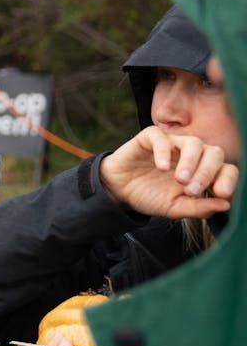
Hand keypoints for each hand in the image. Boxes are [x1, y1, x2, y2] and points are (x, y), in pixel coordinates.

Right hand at [100, 126, 235, 217]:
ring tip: (179, 179)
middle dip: (207, 172)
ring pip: (193, 142)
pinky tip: (162, 167)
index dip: (227, 179)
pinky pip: (162, 138)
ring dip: (190, 161)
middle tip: (191, 189)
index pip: (226, 169)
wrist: (118, 191)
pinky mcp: (151, 137)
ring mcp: (173, 144)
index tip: (220, 193)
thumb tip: (226, 205)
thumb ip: (199, 208)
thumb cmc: (150, 196)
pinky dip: (164, 151)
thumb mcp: (175, 208)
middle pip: (214, 153)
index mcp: (203, 170)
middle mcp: (193, 154)